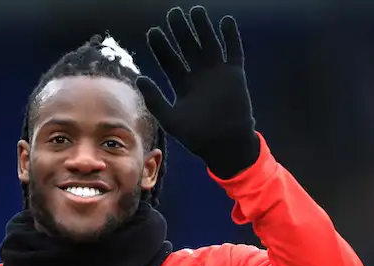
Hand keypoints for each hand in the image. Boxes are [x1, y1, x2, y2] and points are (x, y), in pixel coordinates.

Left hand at [137, 6, 258, 178]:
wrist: (224, 144)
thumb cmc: (196, 136)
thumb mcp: (170, 118)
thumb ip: (155, 99)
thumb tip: (139, 78)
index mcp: (182, 84)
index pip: (169, 60)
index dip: (161, 46)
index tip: (153, 31)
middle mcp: (198, 75)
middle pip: (188, 47)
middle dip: (180, 31)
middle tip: (173, 13)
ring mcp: (217, 73)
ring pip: (208, 44)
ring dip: (203, 28)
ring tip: (196, 10)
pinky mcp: (234, 75)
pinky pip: (233, 51)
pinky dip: (231, 37)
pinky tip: (226, 21)